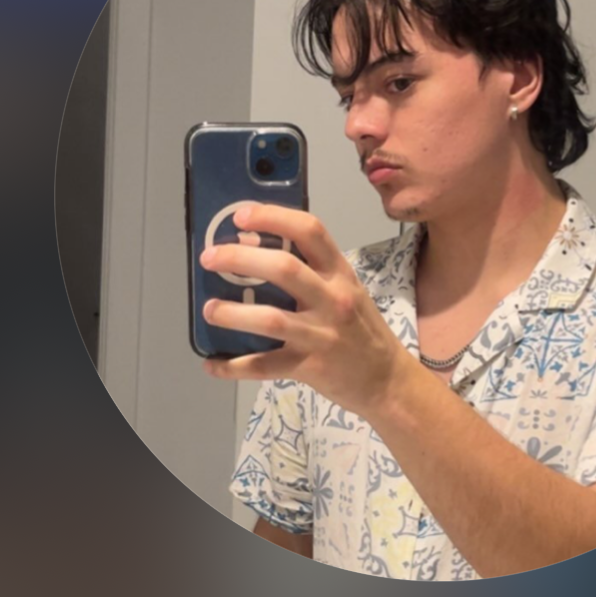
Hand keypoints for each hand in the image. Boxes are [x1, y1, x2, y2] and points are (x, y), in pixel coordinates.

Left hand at [199, 204, 404, 418]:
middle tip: (210, 258)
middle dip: (240, 259)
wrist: (387, 380)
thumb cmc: (361, 329)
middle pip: (284, 268)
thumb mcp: (346, 290)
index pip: (310, 231)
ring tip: (208, 310)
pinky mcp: (309, 367)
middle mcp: (332, 300)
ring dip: (232, 314)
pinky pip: (264, 366)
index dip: (273, 217)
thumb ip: (312, 271)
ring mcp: (321, 335)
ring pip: (270, 319)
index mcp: (340, 274)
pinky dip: (233, 366)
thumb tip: (255, 250)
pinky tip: (213, 363)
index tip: (240, 216)